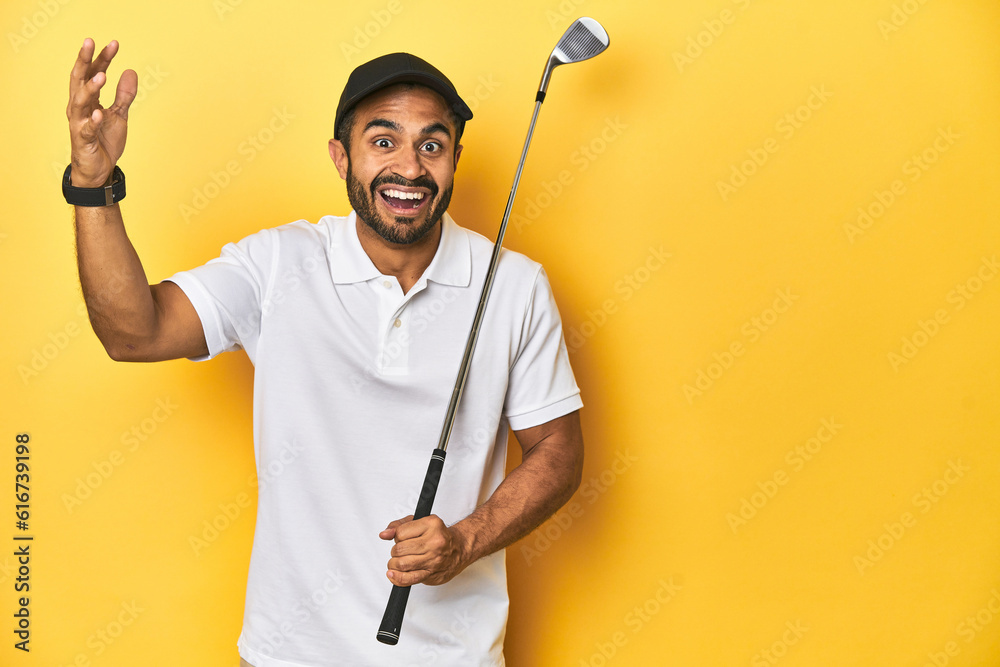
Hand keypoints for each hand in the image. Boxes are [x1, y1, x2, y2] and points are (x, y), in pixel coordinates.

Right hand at [66, 38, 136, 186]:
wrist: (100, 169)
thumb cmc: (104, 140)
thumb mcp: (119, 115)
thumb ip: (124, 95)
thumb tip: (131, 71)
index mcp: (88, 99)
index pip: (93, 72)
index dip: (102, 58)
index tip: (114, 43)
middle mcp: (79, 107)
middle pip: (79, 79)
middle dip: (84, 60)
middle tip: (90, 42)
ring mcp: (79, 123)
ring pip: (79, 101)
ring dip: (90, 88)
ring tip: (102, 75)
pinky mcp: (83, 140)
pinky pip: (86, 129)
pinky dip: (92, 121)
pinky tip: (99, 113)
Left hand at [379, 515, 470, 585]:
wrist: (458, 549)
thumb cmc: (438, 535)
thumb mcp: (420, 522)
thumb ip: (399, 525)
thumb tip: (384, 534)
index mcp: (431, 525)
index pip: (400, 533)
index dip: (397, 536)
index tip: (402, 538)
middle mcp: (434, 542)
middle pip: (399, 549)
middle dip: (395, 551)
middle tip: (401, 550)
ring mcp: (433, 560)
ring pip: (402, 564)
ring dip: (394, 563)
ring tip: (398, 561)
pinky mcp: (431, 574)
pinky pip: (409, 579)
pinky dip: (397, 578)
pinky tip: (393, 574)